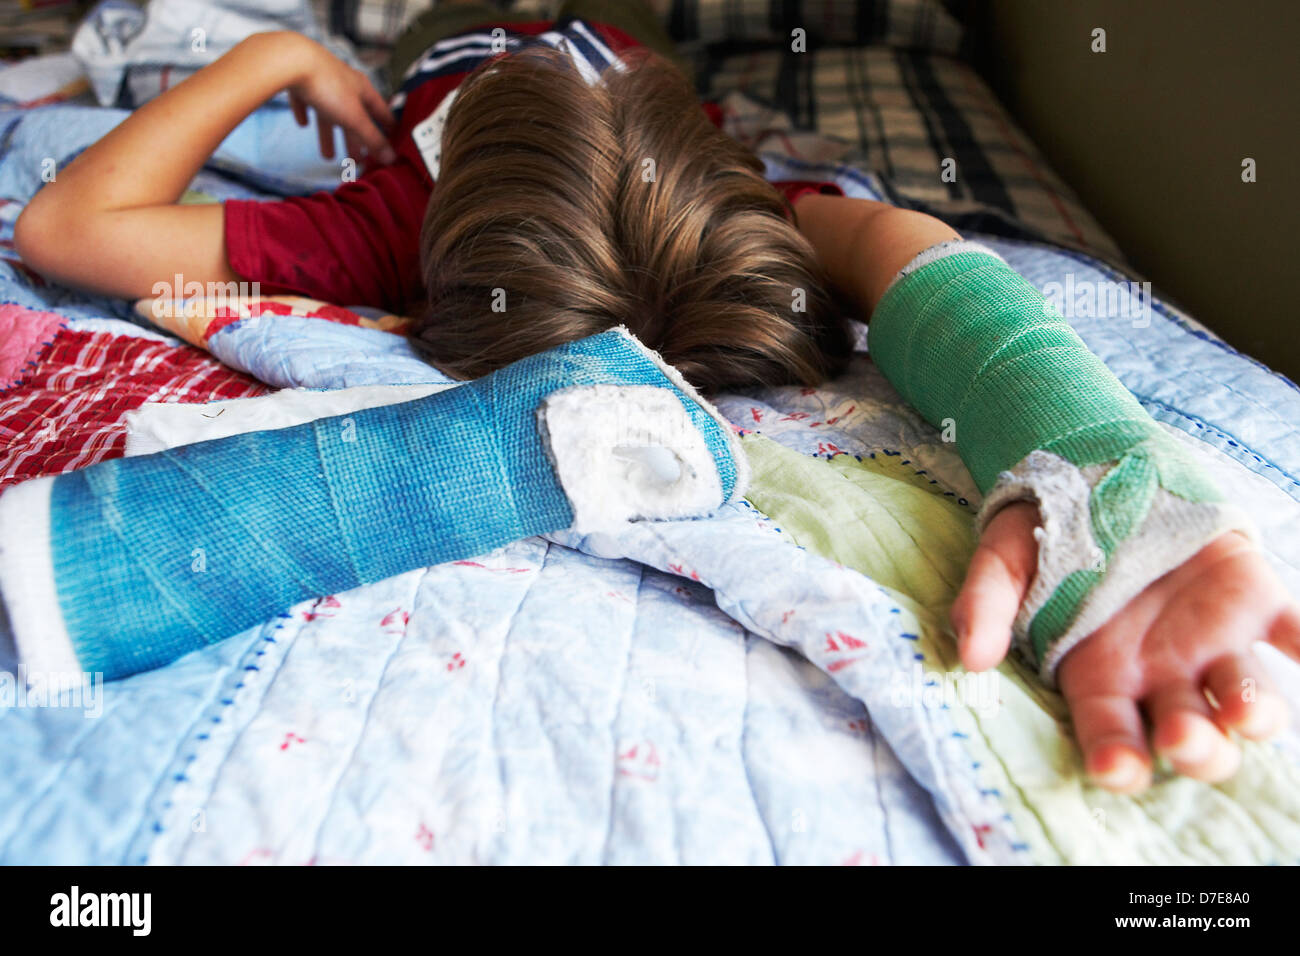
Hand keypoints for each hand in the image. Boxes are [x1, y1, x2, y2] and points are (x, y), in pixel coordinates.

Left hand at [282, 34, 396, 165]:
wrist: (291, 60)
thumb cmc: (328, 87)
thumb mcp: (354, 118)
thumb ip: (372, 138)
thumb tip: (391, 158)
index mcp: (362, 89)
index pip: (381, 111)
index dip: (388, 128)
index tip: (392, 143)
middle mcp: (345, 83)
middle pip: (353, 117)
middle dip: (355, 140)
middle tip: (357, 161)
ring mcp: (322, 81)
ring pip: (329, 113)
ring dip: (329, 135)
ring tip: (327, 156)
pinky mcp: (299, 82)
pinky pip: (305, 100)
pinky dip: (306, 113)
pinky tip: (302, 124)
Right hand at [951, 501, 1299, 792]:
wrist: (1097, 471)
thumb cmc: (1045, 530)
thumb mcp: (1003, 560)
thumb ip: (986, 604)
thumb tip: (970, 657)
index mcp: (1099, 674)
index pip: (1111, 733)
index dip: (1116, 756)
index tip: (1118, 769)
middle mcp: (1163, 672)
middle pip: (1190, 734)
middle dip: (1194, 747)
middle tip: (1187, 737)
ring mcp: (1215, 639)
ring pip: (1248, 698)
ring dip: (1254, 712)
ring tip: (1249, 711)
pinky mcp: (1256, 598)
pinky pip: (1299, 632)